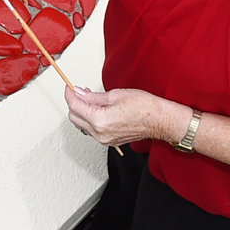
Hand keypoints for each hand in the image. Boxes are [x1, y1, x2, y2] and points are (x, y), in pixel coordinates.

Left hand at [64, 85, 190, 147]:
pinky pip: (92, 131)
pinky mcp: (109, 142)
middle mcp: (100, 133)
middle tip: (80, 91)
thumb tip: (79, 93)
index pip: (75, 107)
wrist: (160, 120)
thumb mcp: (115, 95)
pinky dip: (90, 120)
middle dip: (74, 103)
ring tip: (91, 100)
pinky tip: (97, 110)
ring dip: (82, 112)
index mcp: (100, 120)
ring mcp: (104, 140)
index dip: (70, 94)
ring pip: (82, 125)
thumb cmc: (144, 106)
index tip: (69, 87)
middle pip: (74, 118)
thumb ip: (92, 96)